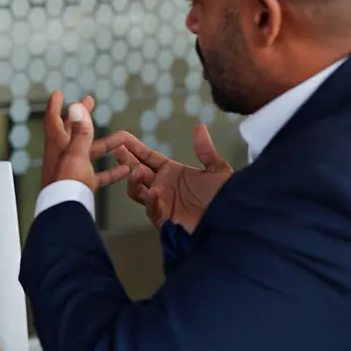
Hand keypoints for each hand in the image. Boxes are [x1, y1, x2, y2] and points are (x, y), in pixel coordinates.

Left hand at [41, 91, 130, 191]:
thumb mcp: (76, 153)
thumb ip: (80, 131)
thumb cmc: (67, 182)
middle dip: (81, 115)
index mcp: (57, 144)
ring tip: (122, 136)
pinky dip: (112, 170)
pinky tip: (126, 168)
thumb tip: (76, 105)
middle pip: (72, 130)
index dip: (55, 105)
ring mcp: (73, 169)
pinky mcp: (82, 183)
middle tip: (89, 100)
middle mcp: (63, 154)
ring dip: (105, 144)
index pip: (53, 119)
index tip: (58, 93)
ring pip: (90, 151)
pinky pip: (99, 174)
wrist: (65, 212)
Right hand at [93, 125, 232, 232]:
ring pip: (136, 190)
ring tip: (138, 170)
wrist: (233, 223)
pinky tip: (155, 192)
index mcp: (171, 172)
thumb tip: (199, 127)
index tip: (121, 137)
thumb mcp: (218, 170)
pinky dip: (151, 200)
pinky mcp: (165, 219)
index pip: (147, 157)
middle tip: (117, 148)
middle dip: (125, 159)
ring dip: (134, 180)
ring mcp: (161, 202)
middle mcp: (162, 186)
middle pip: (135, 170)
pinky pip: (151, 209)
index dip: (134, 147)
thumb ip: (206, 151)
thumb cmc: (225, 198)